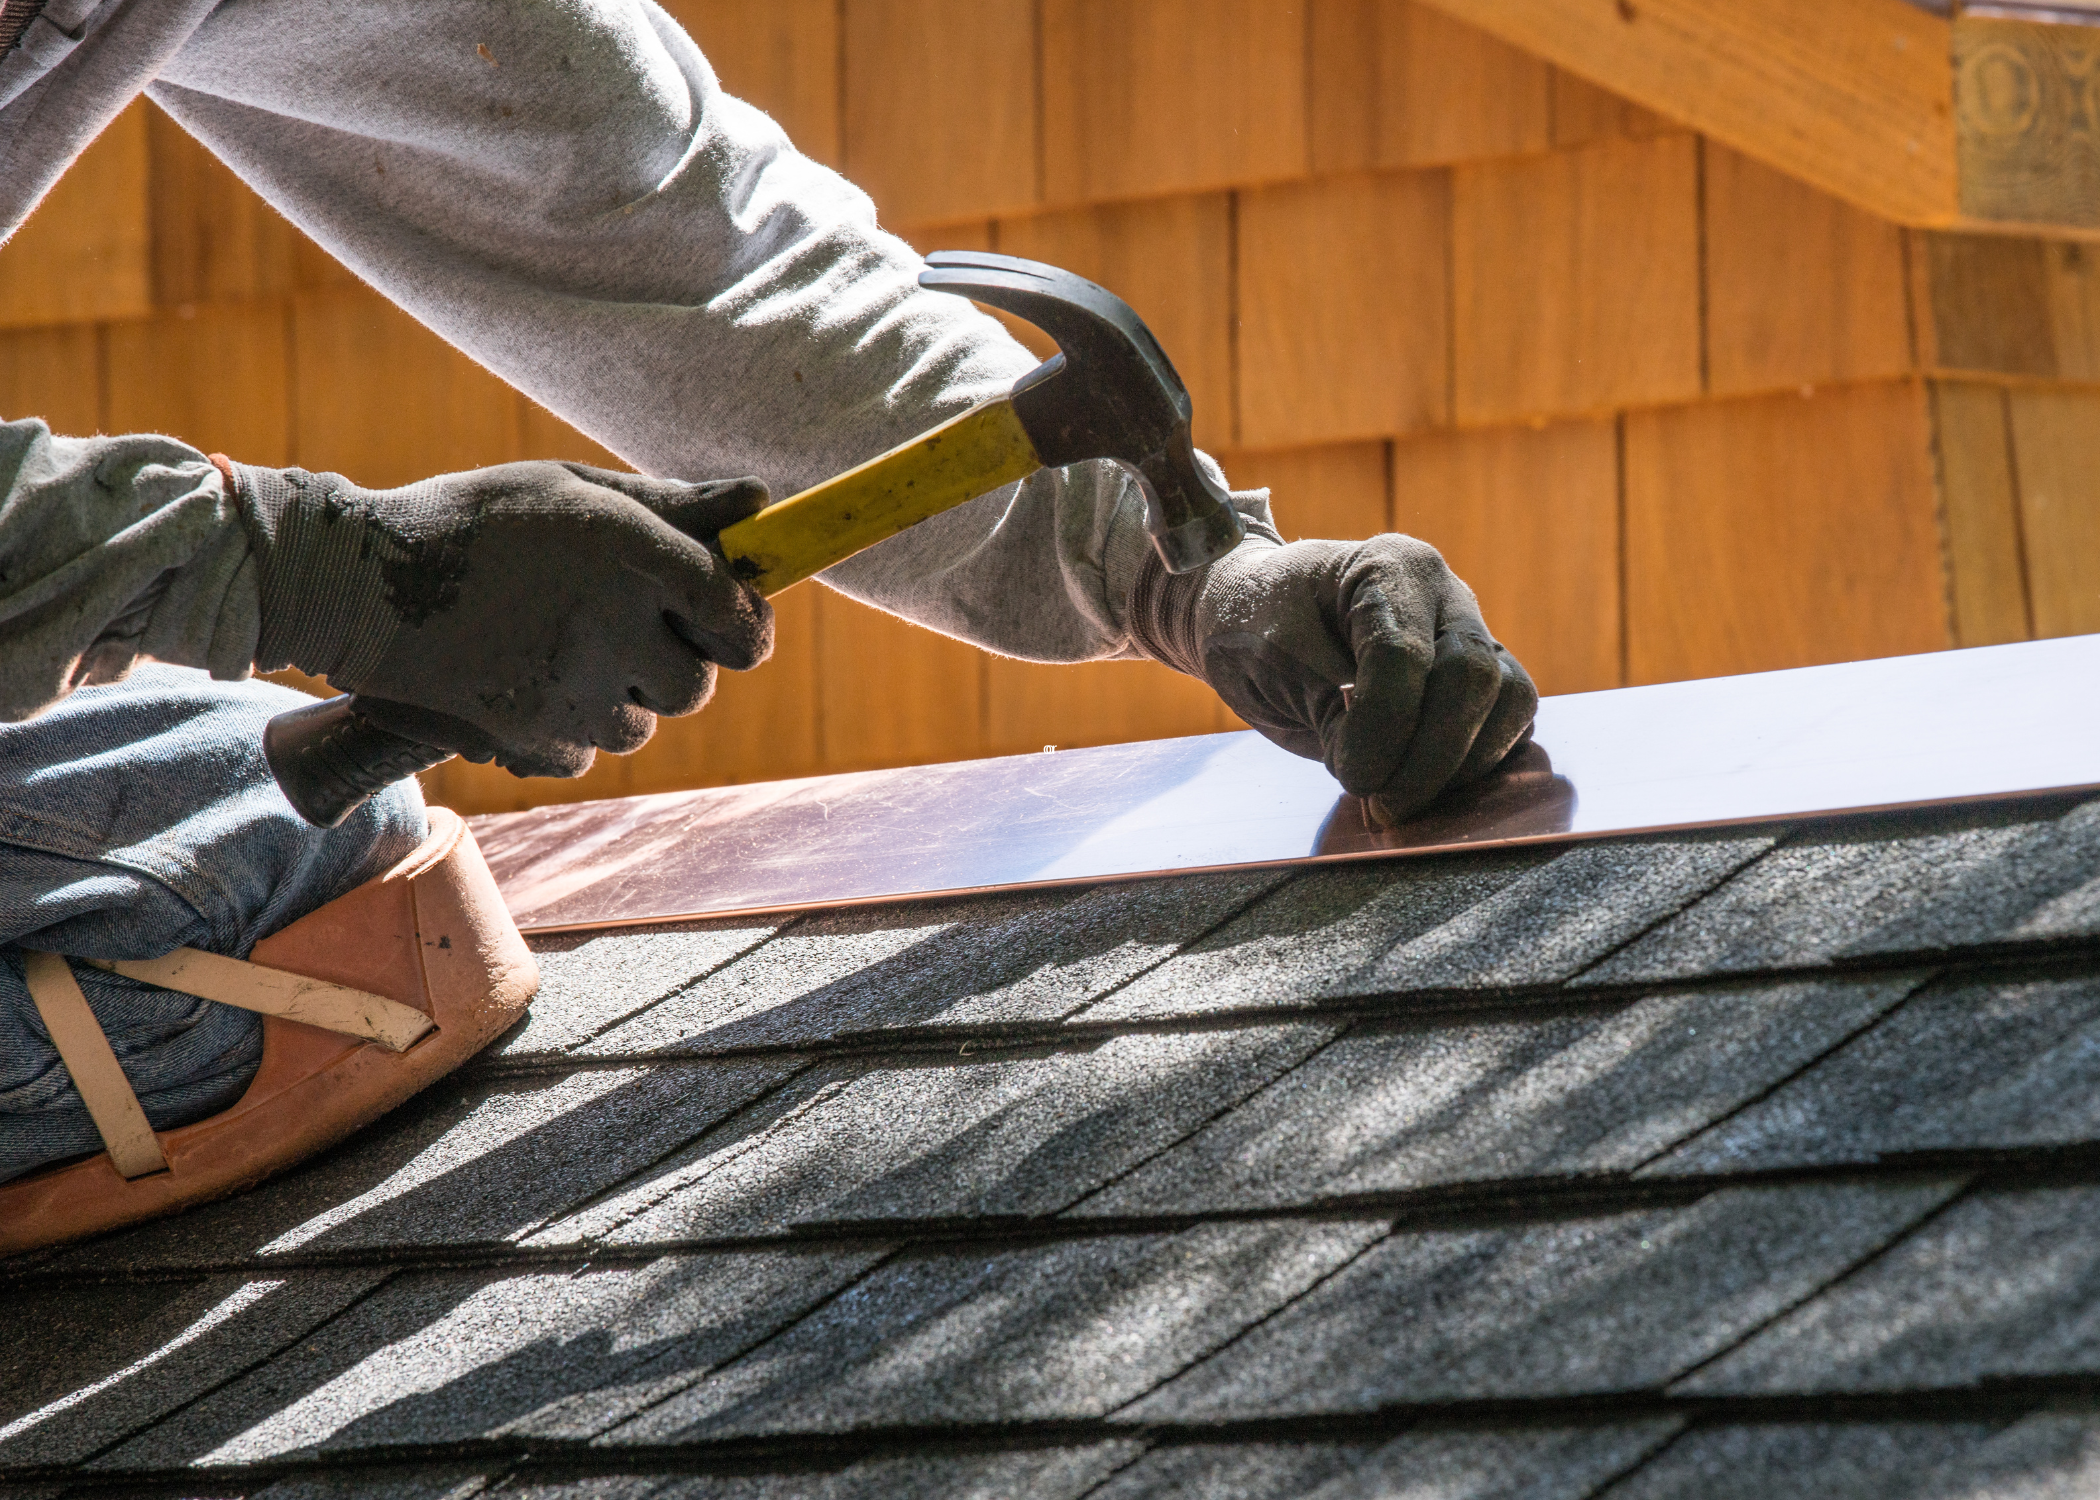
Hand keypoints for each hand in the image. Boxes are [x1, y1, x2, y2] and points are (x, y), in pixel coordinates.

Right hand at [225, 459, 772, 777]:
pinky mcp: (531, 738)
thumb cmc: (477, 521)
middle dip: (673, 664)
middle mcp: (612, 629)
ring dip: (619, 697)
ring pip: (642, 725)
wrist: (358, 583)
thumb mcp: (573, 490)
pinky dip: (569, 729)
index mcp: (630, 555)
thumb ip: (672, 505)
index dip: (745, 625)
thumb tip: (760, 505)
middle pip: (695, 686)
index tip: (729, 620)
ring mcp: (571, 692)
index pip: (738, 617)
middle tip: (623, 630)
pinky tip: (526, 680)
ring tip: (561, 648)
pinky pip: (586, 754)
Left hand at [1130, 535, 1536, 824]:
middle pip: (1475, 677)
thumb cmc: (1253, 626)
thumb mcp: (1272, 663)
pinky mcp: (1479, 680)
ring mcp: (1470, 634)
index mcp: (1388, 566)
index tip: (1351, 777)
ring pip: (1512, 700)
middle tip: (1381, 804)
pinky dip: (1474, 765)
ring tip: (1399, 796)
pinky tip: (1422, 786)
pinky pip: (1510, 724)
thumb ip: (1332, 710)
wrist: (1251, 619)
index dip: (1382, 729)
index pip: (1404, 656)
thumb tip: (1387, 770)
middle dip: (1430, 757)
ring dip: (1462, 764)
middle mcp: (1444, 594)